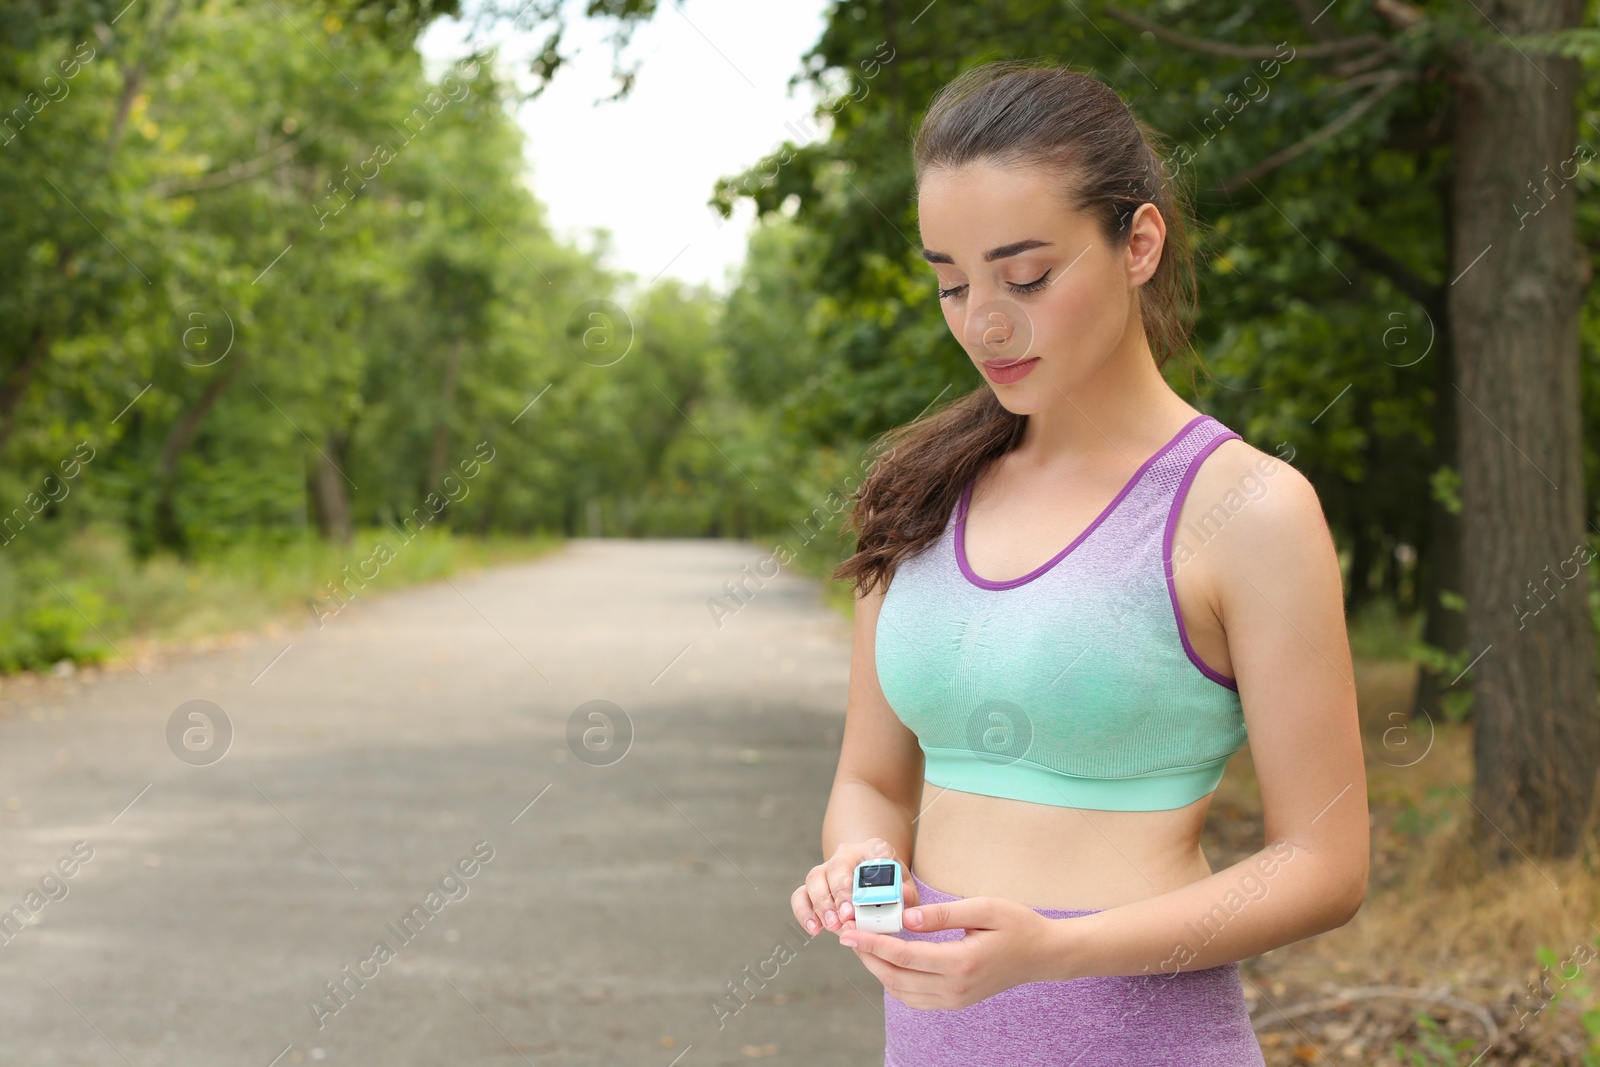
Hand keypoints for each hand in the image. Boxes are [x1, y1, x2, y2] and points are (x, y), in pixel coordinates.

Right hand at [791, 838, 917, 937]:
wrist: (876, 881)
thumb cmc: (893, 885)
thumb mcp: (905, 887)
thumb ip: (907, 893)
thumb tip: (903, 897)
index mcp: (872, 849)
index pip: (866, 857)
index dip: (859, 882)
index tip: (856, 907)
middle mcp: (845, 854)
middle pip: (835, 868)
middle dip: (838, 895)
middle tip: (844, 918)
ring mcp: (827, 869)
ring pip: (814, 879)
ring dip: (821, 904)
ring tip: (830, 926)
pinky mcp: (813, 887)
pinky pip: (800, 895)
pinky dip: (804, 912)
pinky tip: (814, 929)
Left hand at [839, 894, 1067, 1008]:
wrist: (1044, 955)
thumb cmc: (1017, 924)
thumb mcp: (984, 908)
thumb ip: (943, 914)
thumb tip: (906, 918)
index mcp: (961, 962)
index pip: (903, 956)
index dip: (871, 943)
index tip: (849, 931)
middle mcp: (955, 988)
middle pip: (895, 978)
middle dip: (867, 956)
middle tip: (848, 934)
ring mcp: (956, 999)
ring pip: (902, 992)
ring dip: (878, 969)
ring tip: (863, 943)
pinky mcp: (956, 1001)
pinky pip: (915, 998)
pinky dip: (895, 980)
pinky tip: (888, 959)